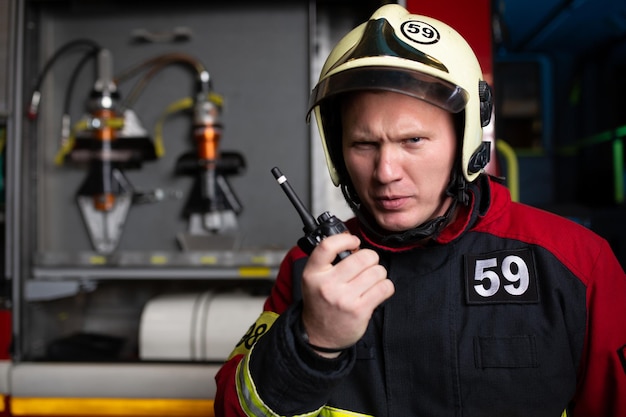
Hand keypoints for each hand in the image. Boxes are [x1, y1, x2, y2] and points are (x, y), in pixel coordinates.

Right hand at [300, 233, 394, 355]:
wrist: (319, 335)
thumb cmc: (320, 303)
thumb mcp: (315, 278)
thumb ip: (329, 260)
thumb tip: (354, 242)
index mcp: (313, 273)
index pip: (328, 246)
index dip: (345, 239)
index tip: (353, 241)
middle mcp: (327, 285)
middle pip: (362, 257)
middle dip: (370, 258)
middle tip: (367, 264)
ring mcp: (344, 299)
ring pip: (377, 271)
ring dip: (378, 273)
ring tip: (370, 280)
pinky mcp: (359, 310)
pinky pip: (384, 287)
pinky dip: (385, 286)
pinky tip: (377, 290)